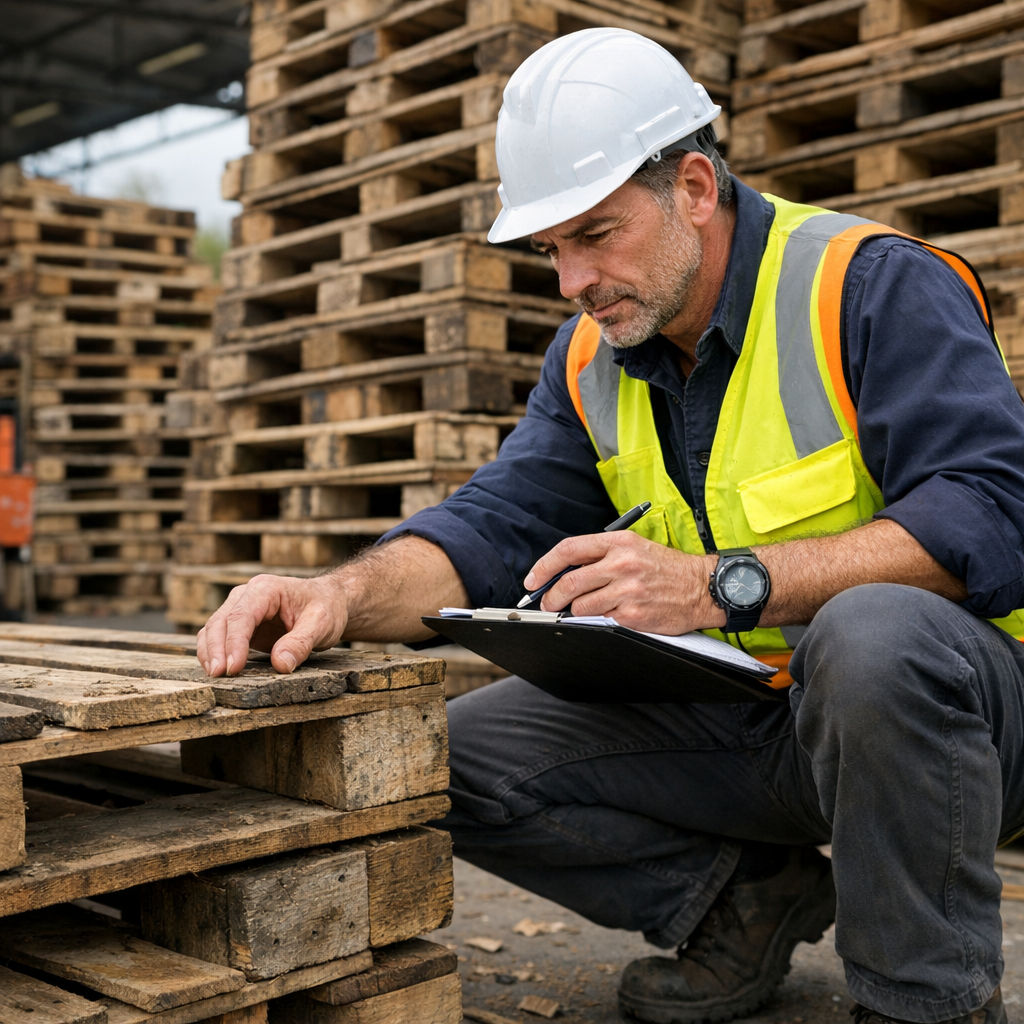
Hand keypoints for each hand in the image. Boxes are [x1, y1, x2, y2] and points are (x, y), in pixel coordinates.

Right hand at [197, 573, 347, 676]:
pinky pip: (219, 636)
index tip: (232, 667)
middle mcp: (248, 594)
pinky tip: (217, 669)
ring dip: (210, 651)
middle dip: (216, 649)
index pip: (242, 615)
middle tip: (218, 675)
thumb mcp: (322, 624)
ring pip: (214, 628)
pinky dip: (213, 651)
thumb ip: (301, 642)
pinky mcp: (242, 624)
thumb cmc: (326, 607)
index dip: (234, 643)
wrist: (329, 601)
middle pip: (221, 620)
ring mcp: (241, 607)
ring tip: (214, 676)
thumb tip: (280, 664)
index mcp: (267, 589)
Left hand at [523, 531, 723, 632]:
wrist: (702, 588)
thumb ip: (600, 556)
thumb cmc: (666, 569)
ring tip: (582, 610)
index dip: (544, 566)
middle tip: (548, 604)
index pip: (569, 550)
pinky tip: (607, 616)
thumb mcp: (634, 548)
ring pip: (580, 605)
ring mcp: (627, 589)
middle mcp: (622, 563)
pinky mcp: (633, 614)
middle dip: (551, 597)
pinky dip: (596, 621)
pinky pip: (599, 620)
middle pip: (569, 581)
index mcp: (619, 542)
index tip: (533, 580)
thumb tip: (563, 572)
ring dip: (574, 612)